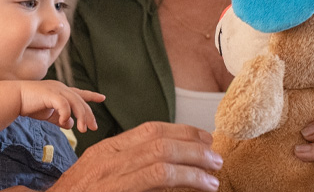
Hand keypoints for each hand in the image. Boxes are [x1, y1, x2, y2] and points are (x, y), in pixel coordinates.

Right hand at [12, 80, 104, 132]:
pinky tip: (64, 123)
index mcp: (61, 91)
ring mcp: (56, 89)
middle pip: (81, 101)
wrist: (14, 98)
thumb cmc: (29, 104)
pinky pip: (64, 105)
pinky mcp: (50, 94)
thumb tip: (70, 124)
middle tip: (92, 128)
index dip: (91, 96)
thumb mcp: (48, 113)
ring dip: (81, 117)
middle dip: (88, 115)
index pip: (80, 93)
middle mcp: (61, 88)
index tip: (103, 97)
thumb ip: (59, 118)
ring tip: (83, 130)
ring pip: (75, 103)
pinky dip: (66, 115)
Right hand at [46, 122, 222, 191]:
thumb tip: (158, 167)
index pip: (149, 129)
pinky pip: (157, 177)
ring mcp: (111, 172)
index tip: (202, 137)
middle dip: (192, 143)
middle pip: (159, 138)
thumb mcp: (98, 177)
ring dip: (194, 161)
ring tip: (214, 173)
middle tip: (215, 155)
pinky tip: (201, 184)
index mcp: (105, 149)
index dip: (180, 130)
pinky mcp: (117, 189)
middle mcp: (108, 156)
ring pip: (162, 155)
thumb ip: (124, 167)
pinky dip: (185, 178)